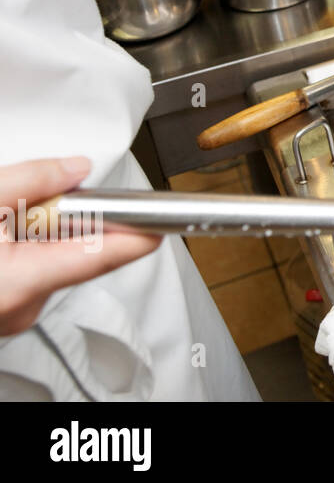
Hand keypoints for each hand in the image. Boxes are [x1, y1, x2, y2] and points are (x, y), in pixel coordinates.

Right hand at [0, 157, 159, 334]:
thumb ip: (28, 183)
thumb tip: (76, 169)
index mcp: (16, 284)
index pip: (100, 257)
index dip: (138, 234)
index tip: (167, 218)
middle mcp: (22, 308)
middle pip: (78, 251)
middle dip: (71, 217)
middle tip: (41, 197)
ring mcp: (14, 313)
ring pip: (55, 258)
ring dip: (44, 231)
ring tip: (7, 217)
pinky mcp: (8, 308)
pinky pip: (36, 269)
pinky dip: (29, 246)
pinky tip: (5, 234)